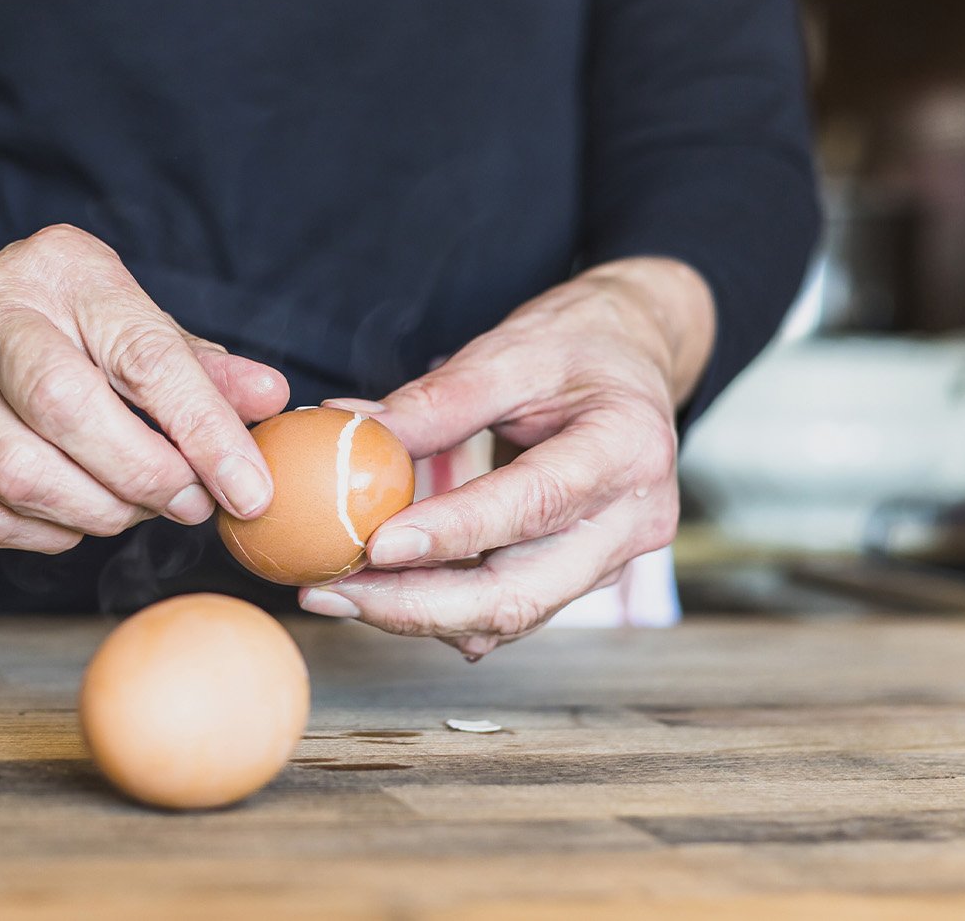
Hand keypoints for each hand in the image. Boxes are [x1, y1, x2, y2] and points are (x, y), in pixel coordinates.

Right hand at [0, 225, 287, 550]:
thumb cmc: (59, 327)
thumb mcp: (131, 319)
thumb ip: (199, 366)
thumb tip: (270, 399)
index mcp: (58, 271)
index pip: (142, 355)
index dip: (204, 429)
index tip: (250, 488)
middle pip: (66, 410)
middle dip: (146, 474)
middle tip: (193, 502)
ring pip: (23, 475)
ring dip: (103, 510)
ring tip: (143, 505)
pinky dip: (57, 531)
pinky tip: (87, 513)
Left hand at [299, 257, 714, 657]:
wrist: (634, 363)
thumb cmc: (577, 348)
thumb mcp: (511, 351)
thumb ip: (438, 399)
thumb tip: (351, 430)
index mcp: (627, 450)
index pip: (533, 505)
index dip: (452, 534)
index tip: (376, 545)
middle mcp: (630, 522)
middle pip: (521, 594)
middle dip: (416, 606)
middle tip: (331, 592)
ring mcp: (609, 561)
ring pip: (508, 617)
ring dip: (415, 615)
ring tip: (335, 592)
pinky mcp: (578, 579)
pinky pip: (506, 613)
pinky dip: (440, 609)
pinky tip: (378, 591)